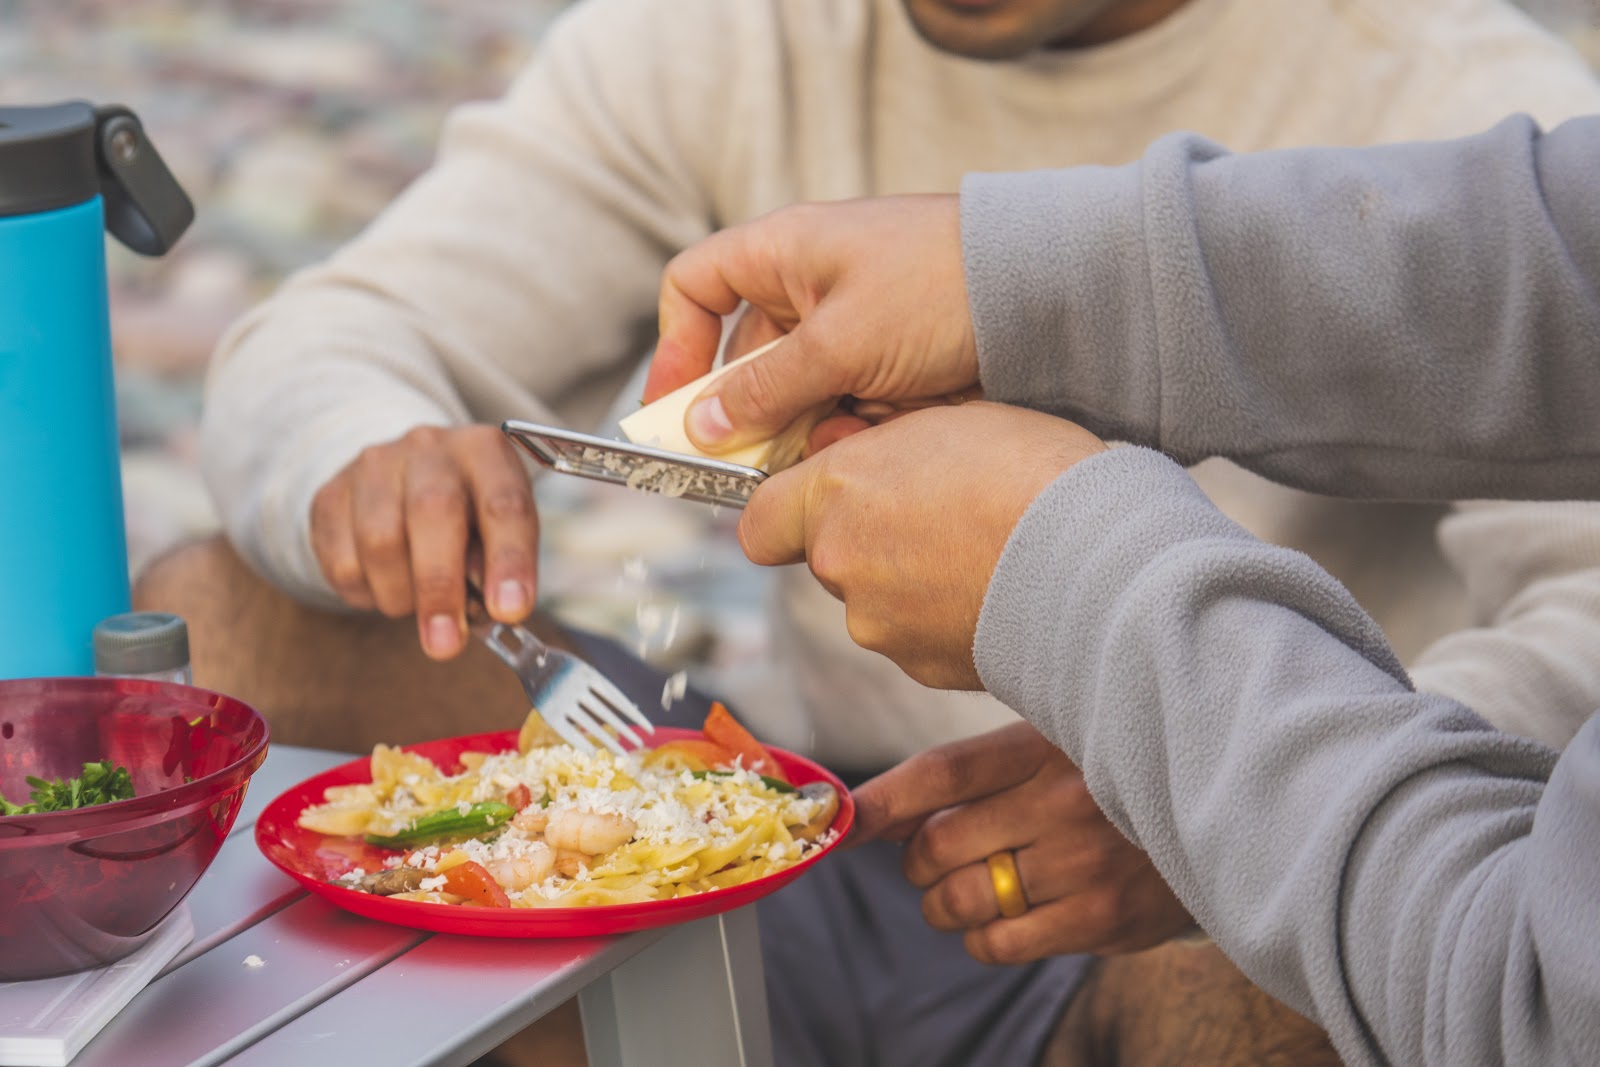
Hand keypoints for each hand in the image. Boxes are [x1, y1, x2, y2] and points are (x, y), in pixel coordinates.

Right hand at [310, 424, 537, 659]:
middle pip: (432, 512)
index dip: (509, 561)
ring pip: (379, 540)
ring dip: (400, 594)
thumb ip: (497, 564)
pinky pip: (340, 559)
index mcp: (485, 452)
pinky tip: (383, 587)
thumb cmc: (465, 516)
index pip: (504, 505)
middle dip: (441, 588)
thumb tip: (494, 608)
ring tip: (414, 604)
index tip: (509, 611)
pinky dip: (365, 593)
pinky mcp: (330, 494)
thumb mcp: (497, 530)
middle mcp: (430, 447)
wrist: (401, 478)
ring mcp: (375, 465)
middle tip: (447, 643)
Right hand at [649, 195, 978, 454]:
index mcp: (783, 253)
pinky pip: (845, 403)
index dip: (676, 346)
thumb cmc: (941, 284)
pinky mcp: (889, 361)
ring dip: (804, 429)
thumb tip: (704, 426)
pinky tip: (874, 442)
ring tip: (832, 448)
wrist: (1049, 289)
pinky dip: (851, 428)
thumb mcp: (842, 342)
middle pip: (746, 358)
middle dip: (748, 412)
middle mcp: (809, 286)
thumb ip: (769, 388)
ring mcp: (851, 325)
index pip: (695, 287)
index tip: (674, 409)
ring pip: (797, 392)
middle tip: (749, 464)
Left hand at [739, 401, 1104, 688]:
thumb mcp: (946, 422)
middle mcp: (841, 566)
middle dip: (867, 541)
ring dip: (909, 582)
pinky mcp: (921, 668)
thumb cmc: (1032, 474)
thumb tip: (863, 463)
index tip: (827, 501)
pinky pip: (917, 638)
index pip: (759, 521)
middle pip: (827, 558)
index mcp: (836, 495)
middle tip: (936, 515)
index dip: (790, 512)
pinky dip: (944, 619)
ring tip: (979, 552)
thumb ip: (883, 450)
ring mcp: (879, 625)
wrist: (1099, 560)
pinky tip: (995, 590)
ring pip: (874, 601)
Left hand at [853, 723, 1193, 964]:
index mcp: (1042, 745)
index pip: (940, 772)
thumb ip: (968, 777)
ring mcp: (1083, 861)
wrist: (1213, 820)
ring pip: (961, 899)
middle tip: (932, 860)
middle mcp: (1061, 799)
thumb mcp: (1046, 750)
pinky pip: (999, 943)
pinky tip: (1001, 918)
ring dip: (941, 904)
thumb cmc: (1104, 781)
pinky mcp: (1101, 916)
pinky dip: (980, 938)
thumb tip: (876, 812)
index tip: (840, 819)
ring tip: (961, 892)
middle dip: (917, 861)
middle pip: (938, 844)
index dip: (881, 799)